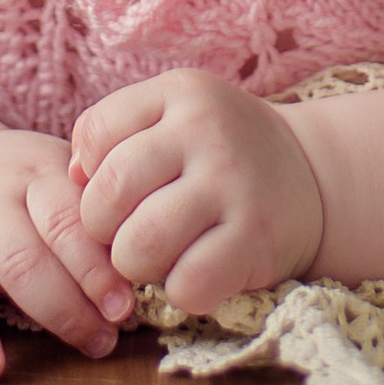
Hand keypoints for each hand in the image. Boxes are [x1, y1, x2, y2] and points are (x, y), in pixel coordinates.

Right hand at [0, 128, 133, 384]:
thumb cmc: (37, 192)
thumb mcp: (69, 181)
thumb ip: (98, 213)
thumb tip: (155, 259)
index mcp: (36, 178)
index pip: (67, 221)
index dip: (95, 266)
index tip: (124, 307)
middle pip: (23, 257)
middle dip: (63, 303)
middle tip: (100, 341)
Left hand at [69, 71, 324, 314]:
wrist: (313, 177)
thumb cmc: (220, 154)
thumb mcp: (176, 118)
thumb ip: (117, 137)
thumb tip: (70, 178)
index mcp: (180, 93)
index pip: (94, 135)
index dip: (90, 176)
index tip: (118, 192)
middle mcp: (206, 130)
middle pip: (108, 194)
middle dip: (104, 229)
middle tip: (129, 234)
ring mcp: (233, 184)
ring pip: (139, 246)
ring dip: (138, 266)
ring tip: (159, 257)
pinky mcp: (255, 239)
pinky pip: (185, 285)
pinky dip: (180, 291)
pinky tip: (197, 272)